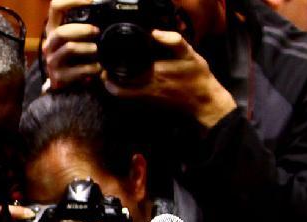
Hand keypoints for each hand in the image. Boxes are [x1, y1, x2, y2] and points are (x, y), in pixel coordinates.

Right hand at [42, 0, 101, 90]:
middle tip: (96, 31)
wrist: (65, 85)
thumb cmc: (74, 57)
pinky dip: (91, 68)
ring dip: (87, 48)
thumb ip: (84, 25)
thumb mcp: (76, 38)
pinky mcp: (58, 77)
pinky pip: (77, 70)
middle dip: (82, 30)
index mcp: (53, 29)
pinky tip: (98, 68)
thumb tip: (103, 10)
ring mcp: (52, 61)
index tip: (90, 1)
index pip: (55, 7)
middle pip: (61, 31)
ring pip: (69, 48)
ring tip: (96, 51)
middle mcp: (49, 44)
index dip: (71, 1)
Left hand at [101, 30, 235, 128]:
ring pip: (122, 96)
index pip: (123, 76)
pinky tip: (124, 82)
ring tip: (109, 76)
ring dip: (113, 87)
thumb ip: (174, 41)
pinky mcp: (149, 104)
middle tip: (103, 69)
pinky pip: (130, 99)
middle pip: (117, 89)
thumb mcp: (190, 55)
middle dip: (106, 79)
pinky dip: (123, 92)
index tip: (105, 62)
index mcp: (154, 74)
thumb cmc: (197, 78)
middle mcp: (147, 89)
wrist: (203, 102)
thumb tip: (155, 32)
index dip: (109, 71)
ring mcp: (147, 100)